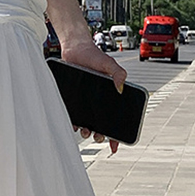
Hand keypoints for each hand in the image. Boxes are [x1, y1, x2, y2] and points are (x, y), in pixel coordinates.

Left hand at [59, 35, 126, 154]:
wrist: (75, 49)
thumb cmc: (94, 55)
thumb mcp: (109, 64)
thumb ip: (118, 74)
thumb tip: (121, 89)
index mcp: (110, 97)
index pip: (116, 120)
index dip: (116, 136)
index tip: (115, 146)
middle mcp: (98, 102)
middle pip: (102, 126)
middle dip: (101, 136)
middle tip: (99, 136)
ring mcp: (85, 103)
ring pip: (88, 124)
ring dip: (87, 132)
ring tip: (86, 131)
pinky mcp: (74, 100)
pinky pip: (74, 116)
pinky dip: (74, 123)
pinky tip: (74, 124)